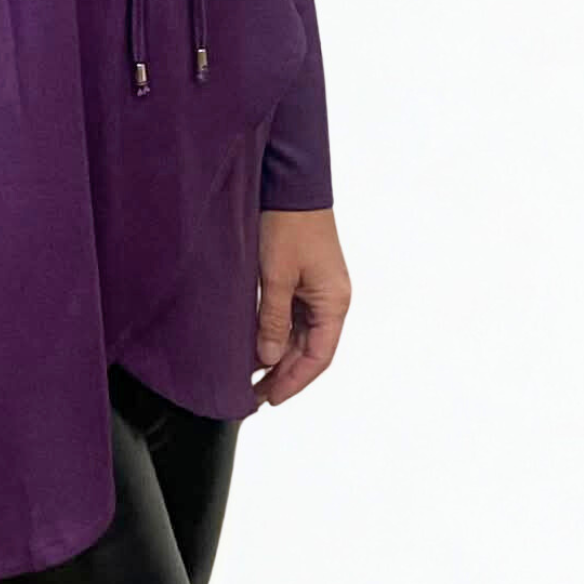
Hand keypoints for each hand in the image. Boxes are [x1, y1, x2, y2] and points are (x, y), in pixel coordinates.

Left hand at [251, 207, 350, 406]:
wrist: (291, 183)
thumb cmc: (288, 225)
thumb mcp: (276, 275)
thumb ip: (272, 319)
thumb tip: (267, 359)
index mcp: (334, 303)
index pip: (318, 358)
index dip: (294, 382)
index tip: (270, 400)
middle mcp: (331, 301)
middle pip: (309, 351)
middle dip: (282, 375)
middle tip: (253, 397)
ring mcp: (319, 291)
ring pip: (300, 336)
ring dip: (277, 357)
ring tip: (250, 378)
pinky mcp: (305, 280)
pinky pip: (293, 318)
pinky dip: (276, 334)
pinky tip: (255, 346)